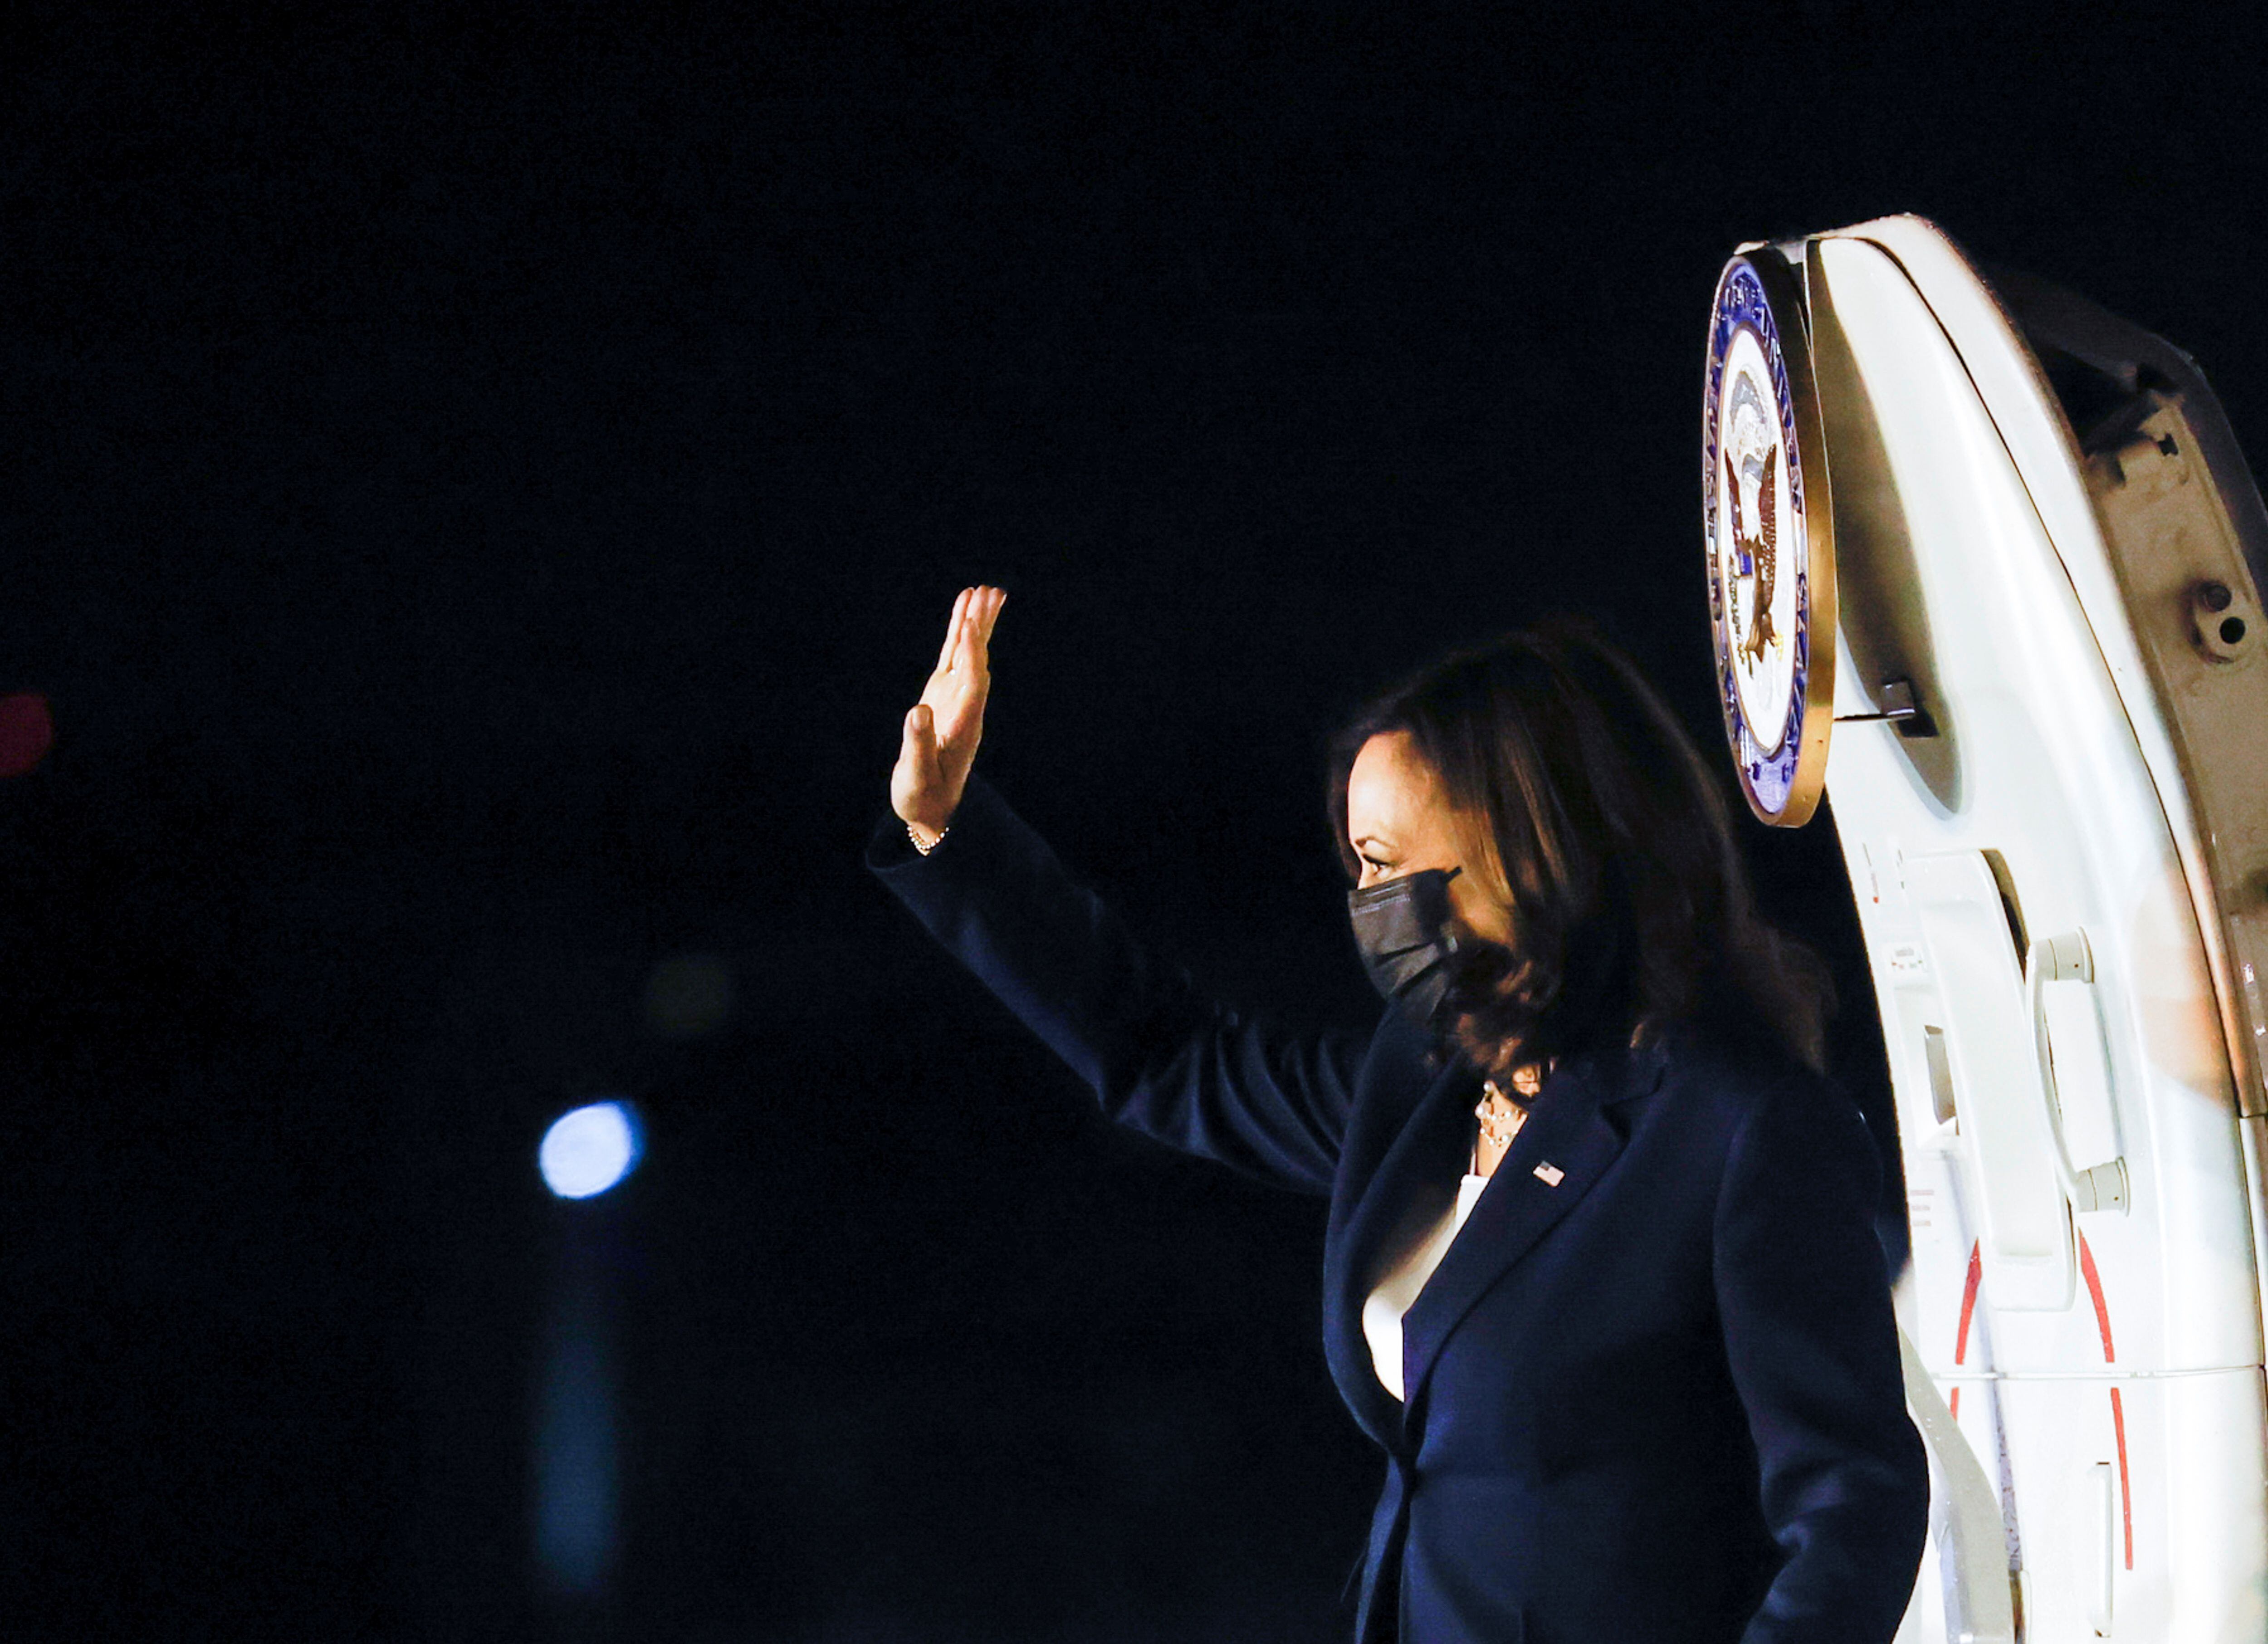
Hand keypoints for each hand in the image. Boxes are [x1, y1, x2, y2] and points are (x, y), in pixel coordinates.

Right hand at [892, 585, 1004, 844]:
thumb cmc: (924, 796)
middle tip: (991, 592)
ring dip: (975, 624)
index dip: (971, 654)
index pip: (972, 683)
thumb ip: (918, 744)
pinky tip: (963, 613)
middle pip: (978, 661)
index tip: (970, 624)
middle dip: (982, 627)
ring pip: (968, 655)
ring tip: (982, 591)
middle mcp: (965, 707)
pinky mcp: (942, 695)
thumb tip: (918, 712)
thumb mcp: (916, 776)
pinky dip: (958, 636)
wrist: (934, 809)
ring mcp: (955, 699)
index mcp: (963, 724)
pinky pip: (953, 659)